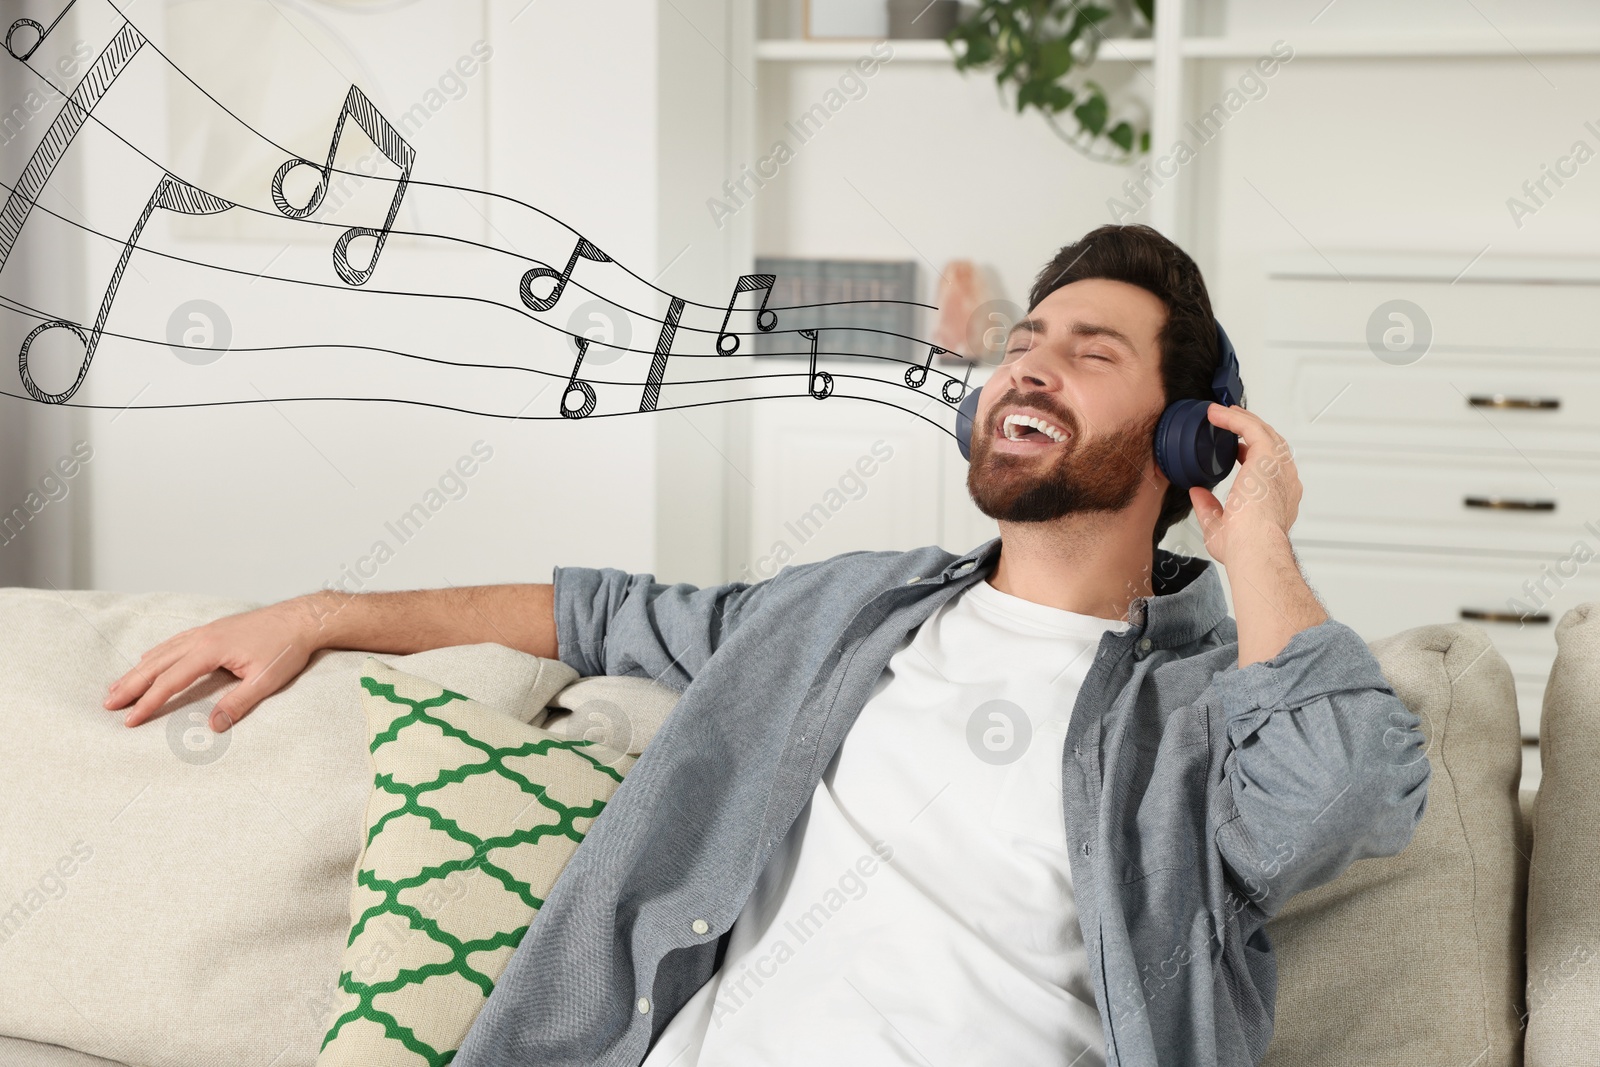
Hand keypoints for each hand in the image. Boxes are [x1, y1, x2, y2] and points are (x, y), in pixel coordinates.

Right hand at [104, 599, 321, 730]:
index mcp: (211, 650)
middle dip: (131, 685)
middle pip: (157, 664)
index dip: (148, 702)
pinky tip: (149, 659)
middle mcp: (202, 637)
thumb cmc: (286, 648)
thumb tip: (211, 726)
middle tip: (108, 704)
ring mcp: (206, 631)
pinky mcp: (213, 629)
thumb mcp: (266, 681)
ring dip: (139, 669)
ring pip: (162, 651)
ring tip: (118, 685)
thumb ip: (238, 704)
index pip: (171, 681)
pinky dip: (156, 653)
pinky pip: (175, 642)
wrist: (302, 618)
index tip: (129, 720)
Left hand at [1187, 403, 1300, 566]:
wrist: (1254, 547)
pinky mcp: (1268, 458)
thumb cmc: (1243, 547)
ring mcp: (1280, 469)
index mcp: (1279, 499)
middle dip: (1251, 430)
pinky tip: (1217, 414)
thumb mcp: (1219, 527)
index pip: (1271, 469)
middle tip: (1231, 420)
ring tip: (1222, 412)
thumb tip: (1198, 494)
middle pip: (1272, 445)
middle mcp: (1285, 482)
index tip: (1237, 450)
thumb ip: (1209, 508)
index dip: (1254, 456)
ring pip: (1265, 432)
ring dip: (1242, 419)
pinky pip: (1253, 428)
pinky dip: (1234, 418)